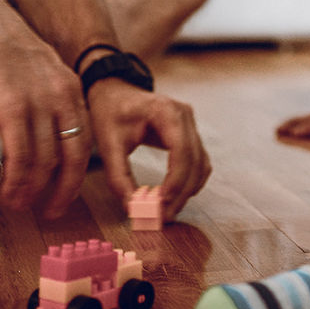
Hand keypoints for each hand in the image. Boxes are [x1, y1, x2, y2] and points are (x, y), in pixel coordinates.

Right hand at [0, 0, 91, 215]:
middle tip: (50, 213)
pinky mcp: (12, 103)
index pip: (85, 141)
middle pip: (74, 156)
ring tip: (16, 206)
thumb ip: (43, 96)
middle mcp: (63, 94)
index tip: (62, 194)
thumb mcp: (35, 70)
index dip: (75, 173)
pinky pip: (21, 154)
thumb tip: (35, 130)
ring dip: (32, 191)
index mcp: (71, 88)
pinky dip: (16, 180)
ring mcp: (39, 99)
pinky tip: (6, 193)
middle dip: (63, 191)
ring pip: (45, 160)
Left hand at [86, 78, 209, 222]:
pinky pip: (199, 162)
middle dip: (181, 192)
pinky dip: (190, 182)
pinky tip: (174, 197)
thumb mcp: (108, 143)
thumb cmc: (111, 112)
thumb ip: (119, 176)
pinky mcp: (190, 135)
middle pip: (195, 160)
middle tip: (164, 216)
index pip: (182, 149)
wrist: (115, 92)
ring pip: (201, 164)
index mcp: (166, 111)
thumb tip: (132, 207)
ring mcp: (191, 124)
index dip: (175, 179)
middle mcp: (185, 115)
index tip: (161, 203)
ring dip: (187, 190)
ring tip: (167, 211)